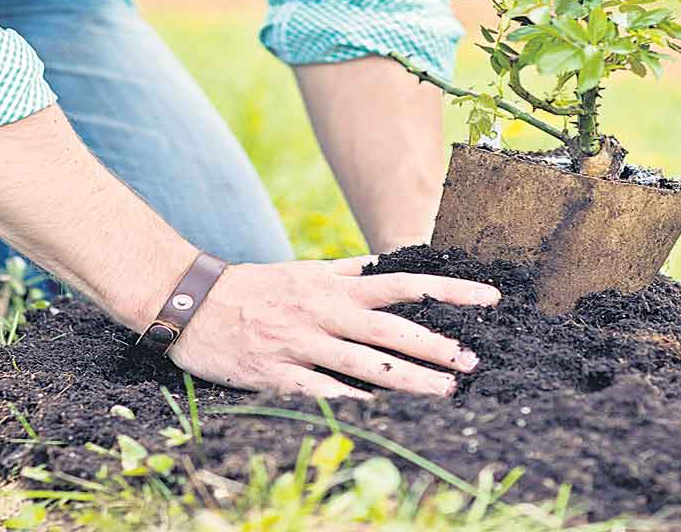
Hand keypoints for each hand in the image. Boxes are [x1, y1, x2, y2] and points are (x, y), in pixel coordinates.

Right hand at [166, 257, 499, 398]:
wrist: (190, 301)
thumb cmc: (253, 287)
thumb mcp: (303, 270)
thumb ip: (346, 270)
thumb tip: (384, 262)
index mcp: (334, 286)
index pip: (404, 283)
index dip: (449, 292)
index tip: (489, 300)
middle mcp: (324, 312)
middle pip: (391, 328)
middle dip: (436, 346)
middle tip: (473, 363)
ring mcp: (301, 343)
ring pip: (364, 364)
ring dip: (409, 380)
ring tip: (446, 393)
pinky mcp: (277, 373)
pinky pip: (321, 391)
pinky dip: (352, 403)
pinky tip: (383, 417)